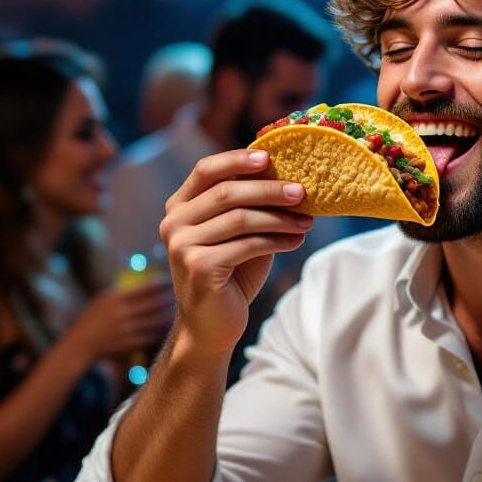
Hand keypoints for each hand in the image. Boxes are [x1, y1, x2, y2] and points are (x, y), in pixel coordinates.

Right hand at [68, 279, 174, 363]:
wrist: (80, 345)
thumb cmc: (92, 319)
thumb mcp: (103, 300)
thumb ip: (122, 291)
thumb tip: (143, 280)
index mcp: (115, 298)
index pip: (145, 288)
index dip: (161, 283)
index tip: (170, 280)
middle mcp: (122, 313)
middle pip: (155, 303)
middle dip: (169, 298)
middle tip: (179, 294)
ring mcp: (126, 329)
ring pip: (157, 320)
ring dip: (169, 314)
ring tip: (176, 309)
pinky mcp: (130, 343)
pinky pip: (152, 335)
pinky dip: (161, 329)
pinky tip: (167, 326)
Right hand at [158, 149, 312, 354]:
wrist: (212, 325)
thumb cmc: (230, 274)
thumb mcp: (239, 233)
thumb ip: (250, 206)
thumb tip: (289, 175)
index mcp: (180, 206)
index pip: (206, 170)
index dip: (237, 159)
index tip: (270, 156)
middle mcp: (174, 223)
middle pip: (226, 193)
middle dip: (269, 190)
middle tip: (302, 191)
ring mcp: (182, 246)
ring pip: (239, 219)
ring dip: (279, 218)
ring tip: (307, 221)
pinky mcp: (198, 268)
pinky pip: (246, 245)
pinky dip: (276, 241)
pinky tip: (296, 241)